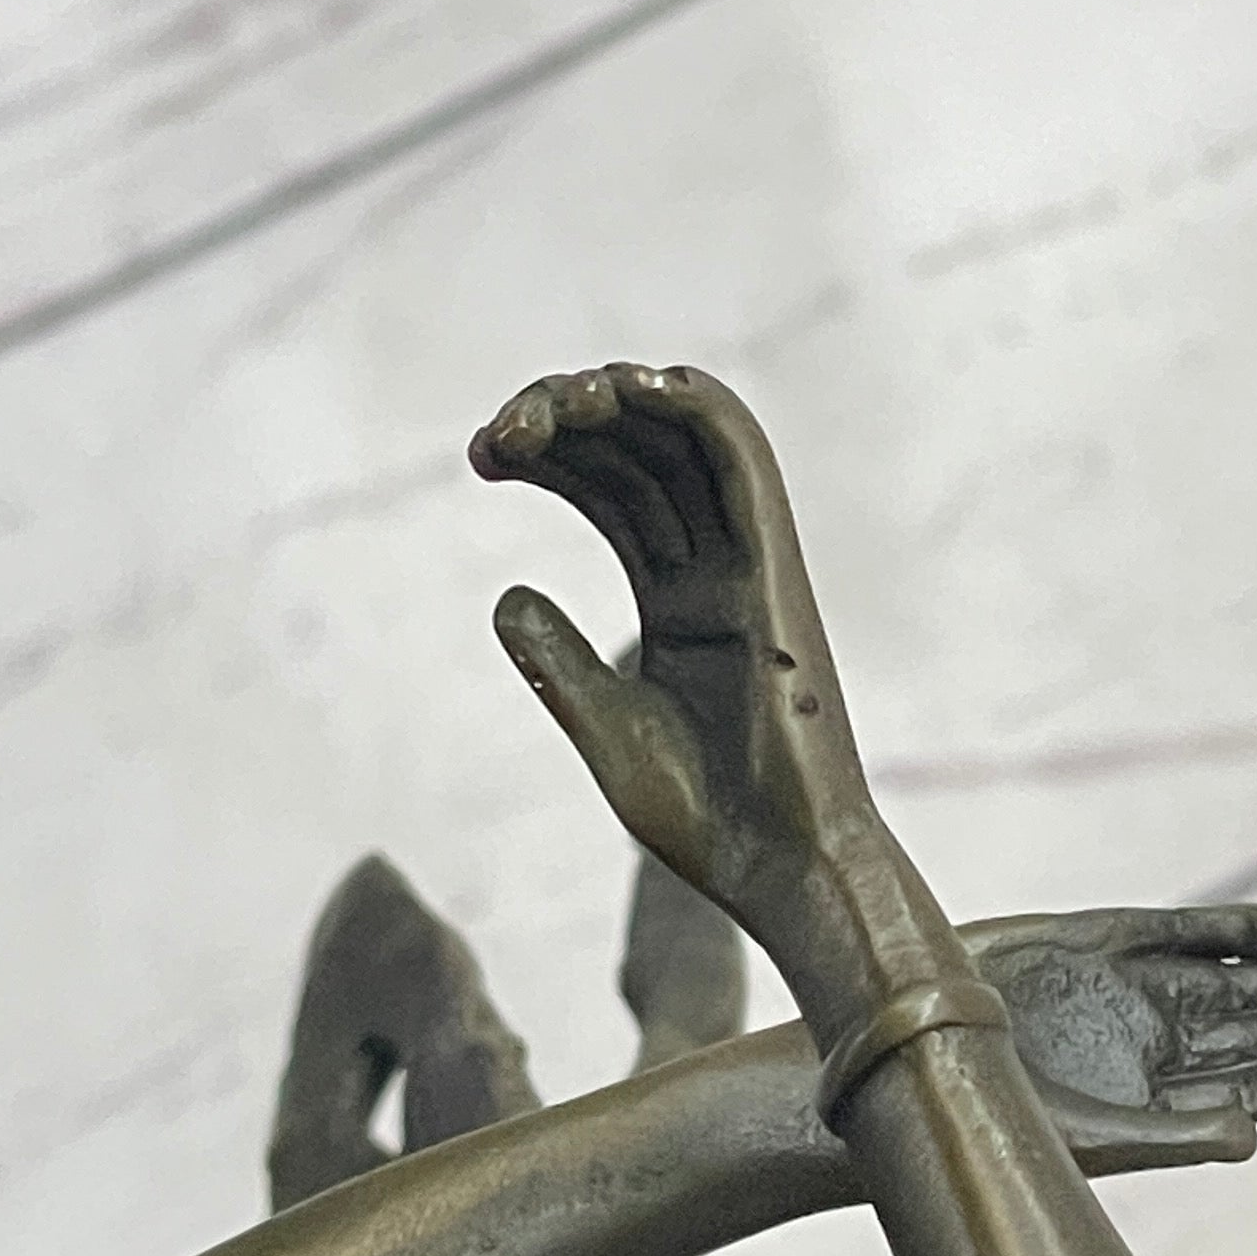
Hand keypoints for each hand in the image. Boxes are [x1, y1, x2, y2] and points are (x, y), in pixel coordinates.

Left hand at [471, 362, 905, 983]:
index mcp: (678, 602)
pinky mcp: (773, 574)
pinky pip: (741, 462)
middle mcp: (716, 570)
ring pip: (687, 437)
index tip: (480, 457)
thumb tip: (506, 595)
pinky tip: (624, 388)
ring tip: (547, 408)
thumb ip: (559, 661)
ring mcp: (748, 567)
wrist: (776, 868)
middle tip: (498, 437)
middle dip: (563, 416)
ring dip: (616, 396)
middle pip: (641, 449)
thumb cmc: (706, 822)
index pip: (612, 489)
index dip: (549, 453)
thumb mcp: (605, 730)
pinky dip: (691, 407)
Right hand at [964, 906, 1256, 1171]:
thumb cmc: (983, 1122)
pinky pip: (1187, 934)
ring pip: (1235, 985)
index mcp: (1153, 1109)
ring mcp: (1128, 995)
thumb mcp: (1085, 1138)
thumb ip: (1170, 1138)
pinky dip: (1240, 931)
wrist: (897, 1056)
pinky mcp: (1099, 943)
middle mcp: (1149, 1052)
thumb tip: (1251, 1140)